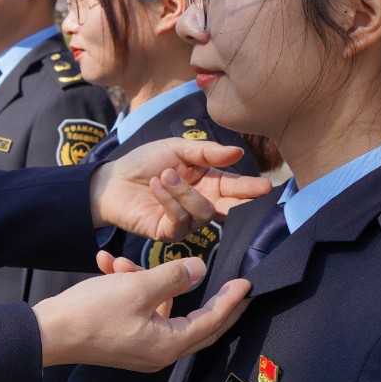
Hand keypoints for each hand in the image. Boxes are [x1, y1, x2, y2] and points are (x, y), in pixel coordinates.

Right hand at [33, 256, 250, 370]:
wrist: (49, 333)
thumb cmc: (93, 313)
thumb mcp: (138, 287)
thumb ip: (173, 276)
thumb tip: (199, 270)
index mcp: (168, 344)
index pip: (212, 322)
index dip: (231, 301)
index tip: (247, 283)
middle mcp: (158, 352)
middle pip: (197, 324)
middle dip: (211, 300)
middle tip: (233, 285)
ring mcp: (140, 347)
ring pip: (161, 309)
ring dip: (148, 280)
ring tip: (122, 260)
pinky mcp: (123, 340)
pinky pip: (138, 310)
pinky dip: (129, 288)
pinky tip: (108, 265)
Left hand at [89, 139, 271, 240]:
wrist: (112, 179)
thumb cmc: (143, 162)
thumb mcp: (176, 149)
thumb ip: (206, 152)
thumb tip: (237, 152)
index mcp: (207, 183)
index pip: (233, 187)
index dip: (249, 188)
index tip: (267, 186)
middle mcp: (200, 204)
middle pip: (228, 206)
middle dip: (243, 197)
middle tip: (258, 190)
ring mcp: (185, 221)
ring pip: (203, 212)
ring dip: (184, 190)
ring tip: (165, 174)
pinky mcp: (167, 232)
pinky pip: (180, 220)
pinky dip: (169, 200)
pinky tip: (157, 185)